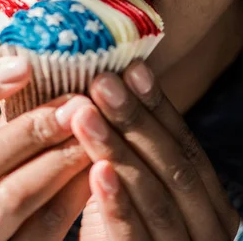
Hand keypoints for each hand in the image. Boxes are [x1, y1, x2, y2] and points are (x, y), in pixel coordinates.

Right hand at [0, 57, 91, 240]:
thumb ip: (6, 113)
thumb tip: (48, 59)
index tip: (23, 67)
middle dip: (29, 129)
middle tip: (76, 103)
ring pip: (12, 197)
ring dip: (59, 158)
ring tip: (93, 128)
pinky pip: (44, 229)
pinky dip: (74, 192)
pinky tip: (98, 164)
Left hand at [70, 60, 240, 240]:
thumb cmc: (132, 237)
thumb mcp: (142, 193)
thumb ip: (134, 156)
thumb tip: (104, 94)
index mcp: (206, 203)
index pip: (186, 147)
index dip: (159, 107)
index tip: (133, 69)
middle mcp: (206, 227)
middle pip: (174, 166)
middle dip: (137, 120)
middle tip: (102, 81)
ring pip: (155, 196)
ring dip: (118, 149)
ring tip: (85, 113)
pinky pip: (135, 238)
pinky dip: (117, 204)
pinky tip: (97, 172)